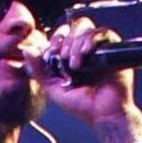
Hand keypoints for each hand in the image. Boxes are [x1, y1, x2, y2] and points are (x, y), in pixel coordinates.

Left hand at [37, 23, 140, 142]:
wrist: (103, 114)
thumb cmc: (82, 104)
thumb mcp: (53, 87)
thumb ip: (39, 70)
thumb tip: (27, 50)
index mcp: (71, 55)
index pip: (62, 34)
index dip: (56, 39)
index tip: (53, 52)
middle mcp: (86, 49)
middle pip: (74, 27)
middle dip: (66, 41)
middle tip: (65, 58)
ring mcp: (100, 48)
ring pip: (86, 28)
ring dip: (77, 42)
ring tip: (76, 63)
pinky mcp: (114, 49)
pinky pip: (103, 33)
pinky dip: (92, 39)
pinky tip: (86, 52)